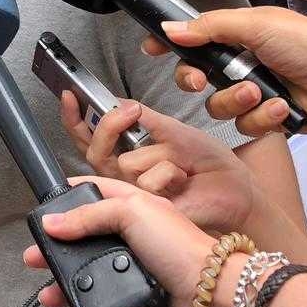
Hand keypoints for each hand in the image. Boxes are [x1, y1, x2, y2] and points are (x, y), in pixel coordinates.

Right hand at [21, 177, 214, 306]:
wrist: (211, 297)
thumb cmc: (179, 247)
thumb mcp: (133, 214)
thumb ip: (90, 215)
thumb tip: (52, 222)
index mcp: (137, 207)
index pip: (98, 193)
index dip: (72, 196)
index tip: (46, 204)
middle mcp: (136, 237)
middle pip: (87, 239)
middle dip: (58, 249)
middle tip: (34, 259)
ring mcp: (137, 270)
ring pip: (91, 275)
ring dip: (66, 285)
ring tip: (48, 296)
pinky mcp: (138, 300)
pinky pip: (104, 305)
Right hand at [59, 95, 253, 234]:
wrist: (235, 187)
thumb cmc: (209, 163)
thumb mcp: (174, 131)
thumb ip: (145, 119)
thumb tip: (118, 103)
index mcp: (130, 154)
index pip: (91, 138)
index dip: (75, 118)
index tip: (70, 95)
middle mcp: (127, 177)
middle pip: (96, 152)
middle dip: (109, 127)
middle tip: (129, 113)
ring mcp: (135, 195)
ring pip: (124, 165)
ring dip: (159, 157)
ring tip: (181, 165)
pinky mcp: (147, 211)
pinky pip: (144, 184)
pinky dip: (168, 174)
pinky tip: (182, 180)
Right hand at [147, 8, 306, 137]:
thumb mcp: (257, 25)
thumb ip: (210, 28)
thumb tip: (170, 29)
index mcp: (239, 34)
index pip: (194, 38)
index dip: (172, 45)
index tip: (152, 50)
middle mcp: (242, 63)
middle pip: (195, 76)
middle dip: (194, 79)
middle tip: (199, 80)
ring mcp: (253, 92)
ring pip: (217, 106)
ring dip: (237, 100)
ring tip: (262, 92)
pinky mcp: (267, 118)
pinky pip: (244, 125)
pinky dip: (262, 117)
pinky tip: (283, 106)